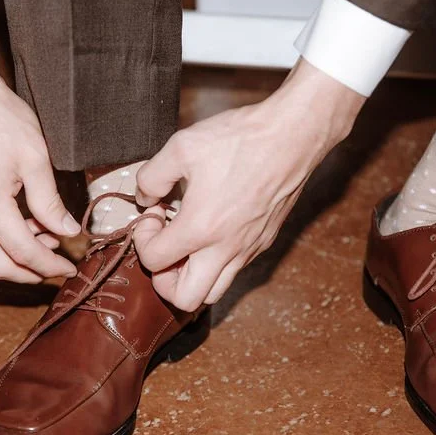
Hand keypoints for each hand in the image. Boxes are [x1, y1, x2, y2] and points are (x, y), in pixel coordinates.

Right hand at [0, 13, 78, 282]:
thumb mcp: (35, 157)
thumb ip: (50, 202)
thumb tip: (68, 233)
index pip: (22, 252)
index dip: (49, 266)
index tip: (71, 269)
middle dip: (32, 274)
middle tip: (60, 269)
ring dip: (19, 257)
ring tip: (50, 239)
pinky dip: (4, 240)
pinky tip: (29, 225)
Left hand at [132, 60, 364, 310]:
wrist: (292, 136)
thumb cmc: (240, 139)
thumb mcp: (181, 147)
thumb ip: (152, 176)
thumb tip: (145, 197)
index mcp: (200, 228)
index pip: (153, 260)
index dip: (143, 239)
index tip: (153, 213)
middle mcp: (225, 248)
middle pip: (184, 298)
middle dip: (164, 279)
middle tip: (164, 246)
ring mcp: (248, 249)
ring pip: (213, 293)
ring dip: (191, 278)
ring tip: (186, 244)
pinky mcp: (263, 242)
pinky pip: (233, 271)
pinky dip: (214, 263)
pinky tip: (211, 230)